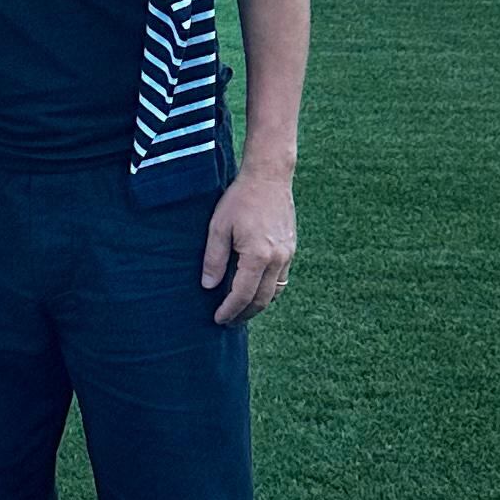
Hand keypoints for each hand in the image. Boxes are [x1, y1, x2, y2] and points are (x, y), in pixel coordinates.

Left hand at [201, 166, 295, 323]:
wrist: (269, 177)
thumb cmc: (240, 199)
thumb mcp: (218, 227)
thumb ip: (214, 259)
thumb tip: (209, 286)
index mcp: (258, 256)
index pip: (242, 295)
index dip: (229, 310)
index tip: (218, 319)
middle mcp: (277, 260)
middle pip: (262, 299)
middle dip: (244, 314)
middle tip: (229, 321)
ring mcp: (287, 255)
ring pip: (275, 292)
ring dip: (258, 305)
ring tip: (241, 310)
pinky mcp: (291, 248)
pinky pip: (281, 279)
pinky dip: (268, 290)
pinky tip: (255, 289)